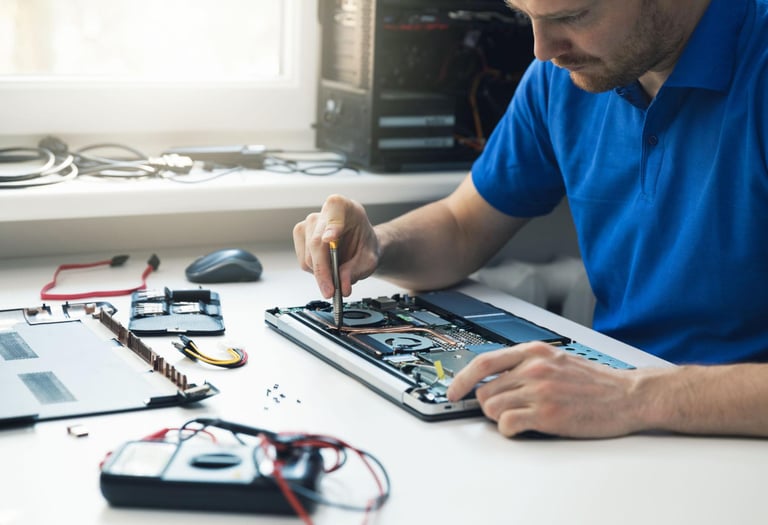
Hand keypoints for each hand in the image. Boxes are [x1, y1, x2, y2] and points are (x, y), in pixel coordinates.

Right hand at [293, 194, 379, 297]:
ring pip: (308, 256)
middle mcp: (323, 212)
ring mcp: (308, 223)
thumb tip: (342, 285)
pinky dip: (315, 271)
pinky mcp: (300, 236)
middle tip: (331, 290)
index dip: (331, 226)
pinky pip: (303, 261)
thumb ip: (357, 270)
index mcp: (343, 207)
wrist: (360, 245)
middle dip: (323, 270)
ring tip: (336, 275)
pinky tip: (328, 267)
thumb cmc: (364, 245)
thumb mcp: (369, 259)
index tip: (330, 239)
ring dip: (321, 273)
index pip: (334, 213)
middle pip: (316, 243)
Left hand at [446, 342, 642, 437]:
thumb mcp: (557, 359)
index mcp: (534, 351)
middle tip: (507, 410)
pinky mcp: (548, 415)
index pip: (483, 362)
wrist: (630, 395)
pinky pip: (508, 424)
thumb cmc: (596, 381)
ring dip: (501, 418)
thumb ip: (526, 364)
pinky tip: (525, 427)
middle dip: (490, 404)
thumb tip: (495, 377)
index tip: (453, 391)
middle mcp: (533, 368)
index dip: (462, 379)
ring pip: (493, 408)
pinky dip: (510, 429)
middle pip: (485, 390)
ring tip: (523, 418)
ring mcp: (540, 391)